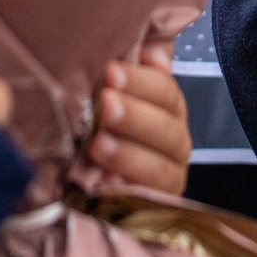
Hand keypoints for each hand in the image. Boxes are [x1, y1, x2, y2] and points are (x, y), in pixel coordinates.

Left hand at [87, 41, 190, 194]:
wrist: (82, 172)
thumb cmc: (101, 117)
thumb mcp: (117, 85)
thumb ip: (138, 56)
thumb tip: (153, 48)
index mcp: (169, 108)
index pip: (166, 92)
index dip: (142, 81)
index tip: (111, 71)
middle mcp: (174, 143)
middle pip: (166, 129)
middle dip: (135, 116)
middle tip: (106, 105)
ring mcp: (166, 179)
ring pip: (159, 168)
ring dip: (129, 155)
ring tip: (98, 146)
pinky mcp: (152, 208)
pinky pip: (144, 202)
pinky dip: (125, 192)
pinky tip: (104, 183)